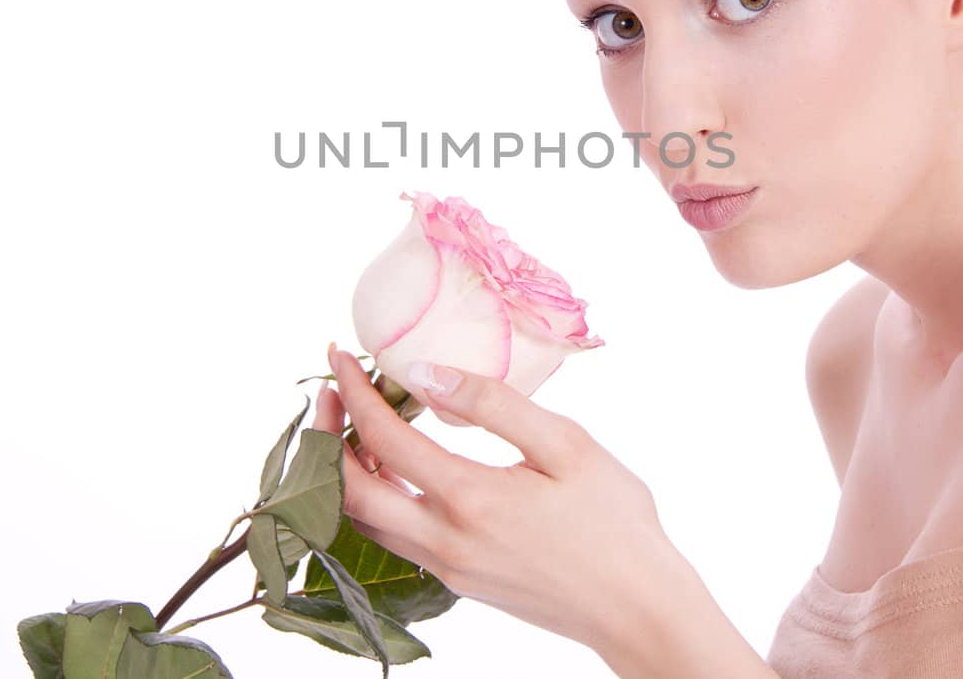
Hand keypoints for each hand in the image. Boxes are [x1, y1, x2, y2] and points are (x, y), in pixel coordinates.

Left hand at [313, 343, 678, 654]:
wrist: (637, 607)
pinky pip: (394, 538)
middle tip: (330, 392)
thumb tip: (425, 374)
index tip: (339, 354)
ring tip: (356, 425)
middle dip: (325, 436)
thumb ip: (493, 405)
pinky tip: (399, 470)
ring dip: (346, 472)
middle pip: (348, 490)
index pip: (383, 438)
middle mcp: (445, 540)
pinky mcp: (458, 582)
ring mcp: (448, 567)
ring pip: (364, 521)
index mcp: (470, 499)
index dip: (353, 392)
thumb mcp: (566, 444)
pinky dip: (377, 498)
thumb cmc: (615, 521)